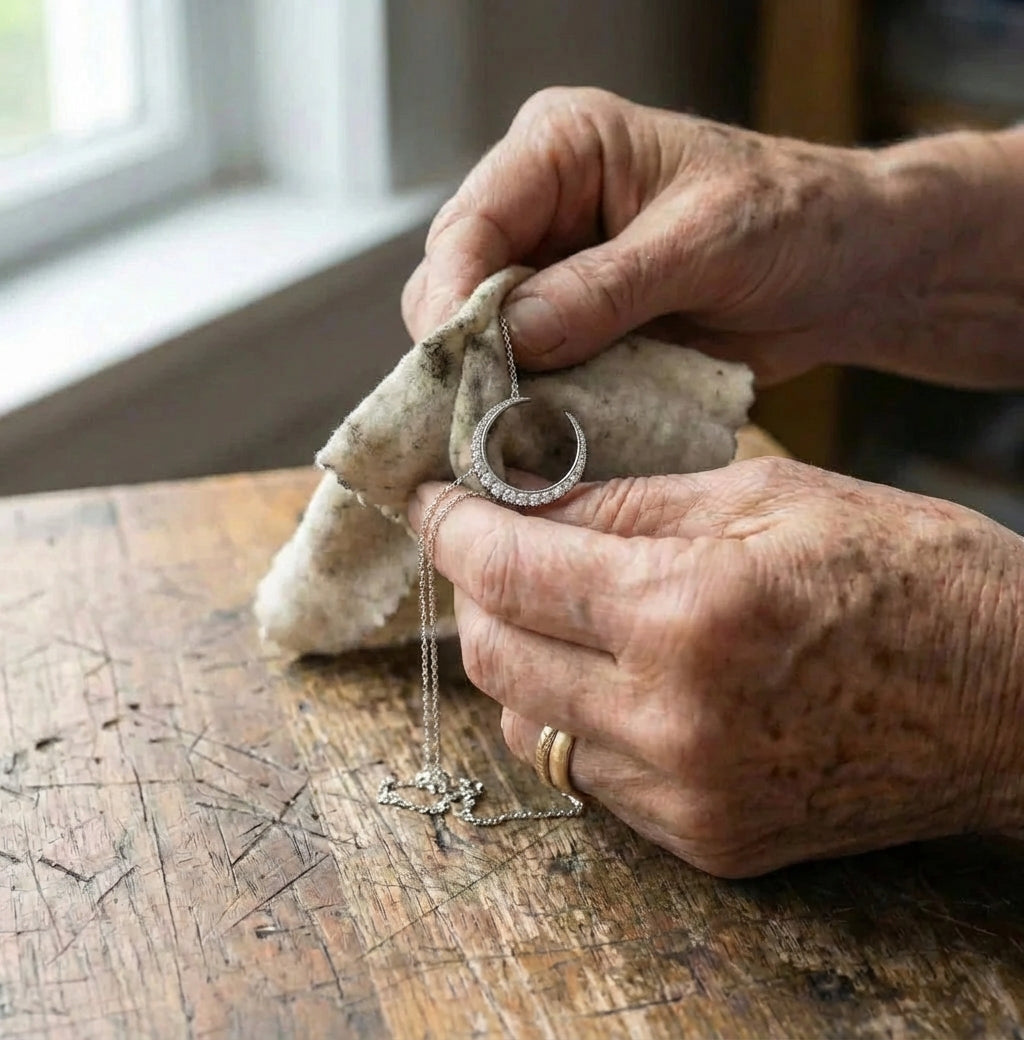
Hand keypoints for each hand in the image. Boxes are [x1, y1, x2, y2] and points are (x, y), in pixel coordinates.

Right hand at [403, 88, 1023, 387]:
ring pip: (482, 337)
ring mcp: (553, 274)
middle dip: (464, 351)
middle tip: (478, 416)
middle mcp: (542, 209)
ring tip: (508, 433)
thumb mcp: (704, 242)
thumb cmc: (791, 220)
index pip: (471, 222)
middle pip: (457, 283)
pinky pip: (528, 372)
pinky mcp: (573, 329)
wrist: (842, 271)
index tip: (455, 364)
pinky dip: (532, 406)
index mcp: (562, 149)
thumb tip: (514, 335)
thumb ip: (607, 287)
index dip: (452, 296)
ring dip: (495, 386)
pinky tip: (541, 434)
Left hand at [410, 458, 1023, 875]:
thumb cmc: (909, 574)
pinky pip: (586, 776)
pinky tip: (603, 672)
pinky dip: (569, 716)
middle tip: (489, 545)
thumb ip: (627, 504)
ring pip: (527, 725)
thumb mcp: (766, 497)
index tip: (431, 500)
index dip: (452, 528)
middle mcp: (671, 719)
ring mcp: (685, 794)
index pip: (509, 569)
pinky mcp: (705, 839)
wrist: (1013, 700)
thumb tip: (526, 500)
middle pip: (494, 657)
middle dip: (472, 591)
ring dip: (515, 658)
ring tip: (548, 607)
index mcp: (688, 611)